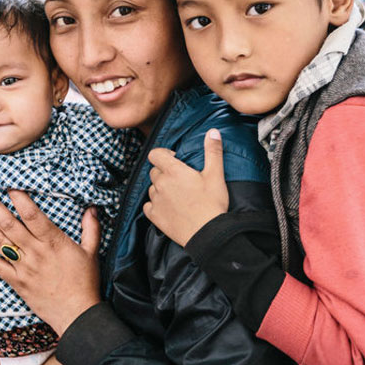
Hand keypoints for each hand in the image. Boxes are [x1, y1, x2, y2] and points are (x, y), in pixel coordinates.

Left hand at [0, 190, 101, 334]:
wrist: (76, 314)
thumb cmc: (85, 283)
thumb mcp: (92, 252)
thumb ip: (91, 228)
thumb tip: (91, 208)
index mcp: (53, 242)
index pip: (32, 215)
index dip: (18, 198)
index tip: (8, 186)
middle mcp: (36, 252)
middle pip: (9, 224)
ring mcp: (24, 268)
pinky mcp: (17, 282)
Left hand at [143, 129, 228, 246]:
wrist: (208, 233)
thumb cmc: (213, 204)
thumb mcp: (216, 175)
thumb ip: (212, 151)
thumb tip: (212, 131)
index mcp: (174, 171)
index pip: (155, 154)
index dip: (163, 154)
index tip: (174, 159)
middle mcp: (161, 184)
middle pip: (154, 171)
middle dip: (164, 172)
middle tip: (180, 179)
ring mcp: (156, 201)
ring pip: (152, 188)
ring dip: (160, 188)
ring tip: (176, 195)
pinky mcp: (155, 216)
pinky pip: (148, 206)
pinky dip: (155, 205)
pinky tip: (168, 207)